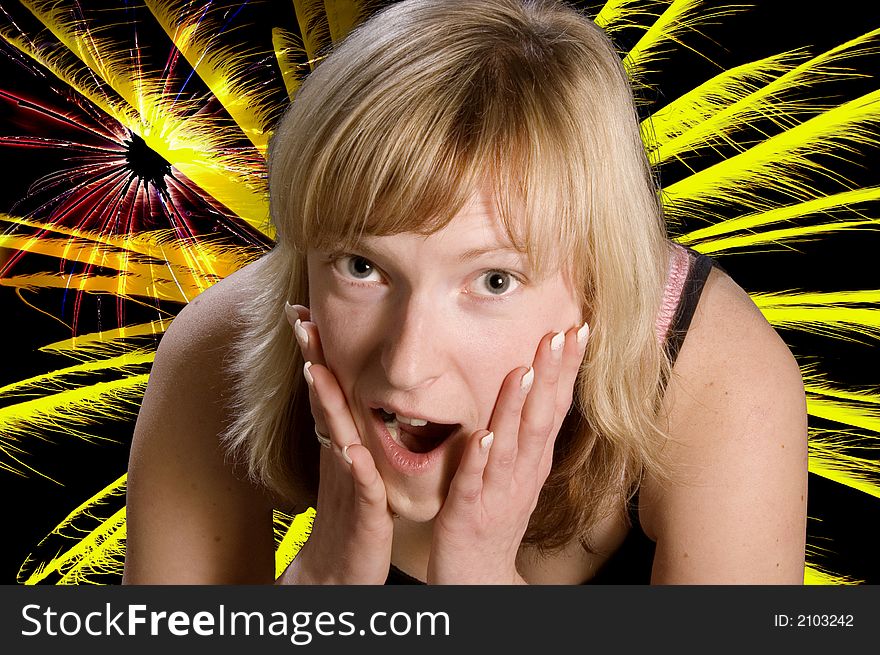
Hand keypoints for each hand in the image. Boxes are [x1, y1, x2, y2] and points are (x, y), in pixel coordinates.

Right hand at [279, 303, 393, 584]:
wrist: (340, 573)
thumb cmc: (349, 518)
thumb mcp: (346, 469)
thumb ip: (345, 434)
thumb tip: (341, 402)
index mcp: (339, 442)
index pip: (326, 390)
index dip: (315, 353)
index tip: (303, 313)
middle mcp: (338, 455)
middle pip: (323, 401)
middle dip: (311, 360)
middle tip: (298, 319)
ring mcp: (348, 481)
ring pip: (337, 435)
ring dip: (325, 403)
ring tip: (313, 369)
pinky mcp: (365, 511)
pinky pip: (362, 486)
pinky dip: (355, 467)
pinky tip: (351, 449)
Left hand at [427, 322, 588, 583]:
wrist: (479, 577)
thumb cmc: (495, 519)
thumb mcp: (519, 472)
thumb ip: (524, 433)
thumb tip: (536, 388)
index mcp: (533, 461)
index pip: (554, 407)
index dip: (566, 370)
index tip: (576, 330)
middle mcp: (522, 473)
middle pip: (540, 419)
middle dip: (551, 376)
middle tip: (560, 334)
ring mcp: (497, 493)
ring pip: (510, 445)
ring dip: (517, 408)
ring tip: (525, 371)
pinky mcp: (468, 512)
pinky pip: (474, 482)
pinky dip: (481, 459)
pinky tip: (485, 436)